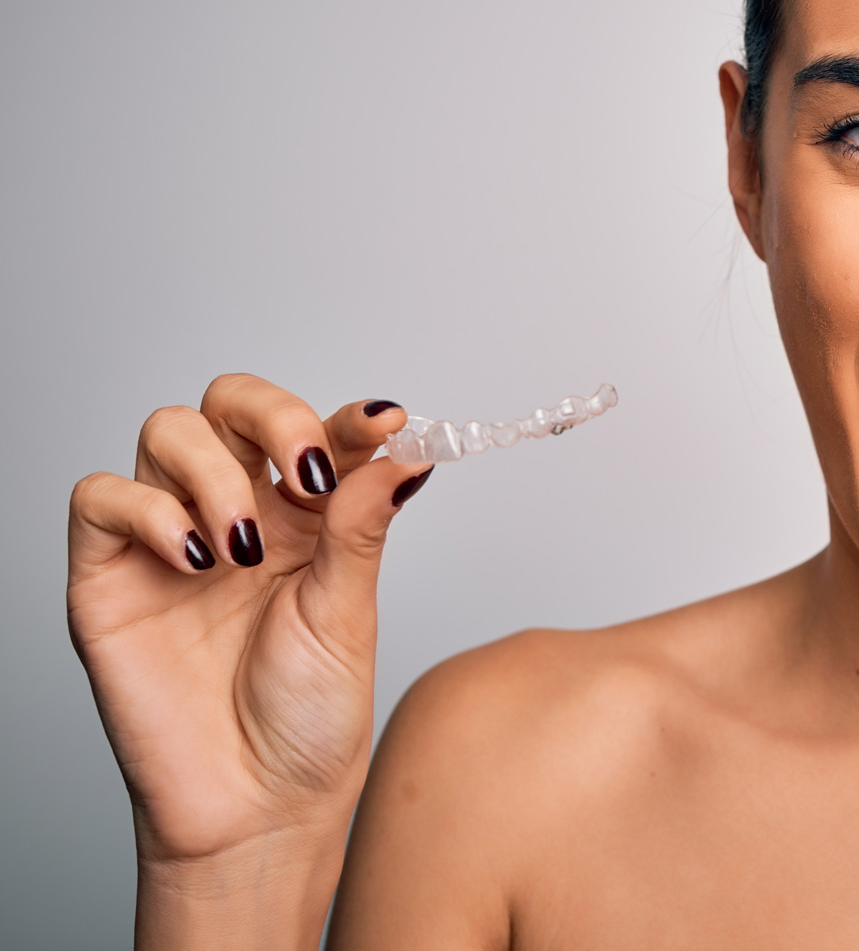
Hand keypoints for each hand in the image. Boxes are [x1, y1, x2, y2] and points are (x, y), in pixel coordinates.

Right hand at [67, 376, 428, 877]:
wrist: (256, 807)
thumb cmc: (308, 718)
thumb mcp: (348, 614)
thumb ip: (361, 527)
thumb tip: (406, 451)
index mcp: (304, 516)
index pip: (317, 432)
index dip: (348, 417)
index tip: (385, 422)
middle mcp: (236, 512)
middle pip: (231, 403)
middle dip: (272, 415)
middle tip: (307, 473)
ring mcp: (168, 538)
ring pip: (167, 432)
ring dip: (212, 470)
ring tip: (242, 548)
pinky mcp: (107, 577)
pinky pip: (100, 498)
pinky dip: (147, 510)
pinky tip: (194, 558)